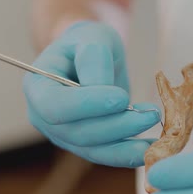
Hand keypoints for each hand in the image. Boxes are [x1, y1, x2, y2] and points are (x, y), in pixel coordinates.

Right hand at [23, 21, 159, 167]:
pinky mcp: (84, 145)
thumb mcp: (92, 38)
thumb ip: (94, 60)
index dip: (87, 105)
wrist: (89, 56)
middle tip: (150, 114)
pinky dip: (127, 155)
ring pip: (93, 149)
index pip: (55, 106)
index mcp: (37, 87)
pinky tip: (149, 149)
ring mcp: (63, 135)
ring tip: (155, 135)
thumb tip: (106, 93)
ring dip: (126, 144)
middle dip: (116, 126)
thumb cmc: (87, 43)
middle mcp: (44, 117)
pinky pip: (104, 155)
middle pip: (77, 132)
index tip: (121, 97)